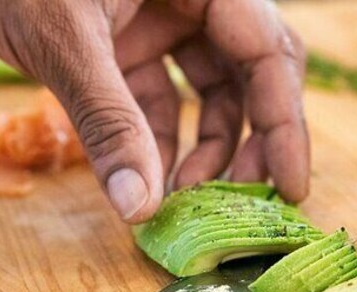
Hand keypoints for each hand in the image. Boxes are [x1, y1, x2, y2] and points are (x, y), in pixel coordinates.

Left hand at [0, 0, 309, 222]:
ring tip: (184, 199)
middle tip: (238, 199)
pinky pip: (155, 98)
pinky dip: (154, 140)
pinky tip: (146, 180)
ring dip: (201, 149)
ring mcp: (156, 19)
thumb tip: (140, 207)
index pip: (267, 51)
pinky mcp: (122, 44)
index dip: (285, 122)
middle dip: (249, 140)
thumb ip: (109, 123)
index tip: (290, 186)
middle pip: (248, 75)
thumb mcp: (66, 42)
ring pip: (205, 92)